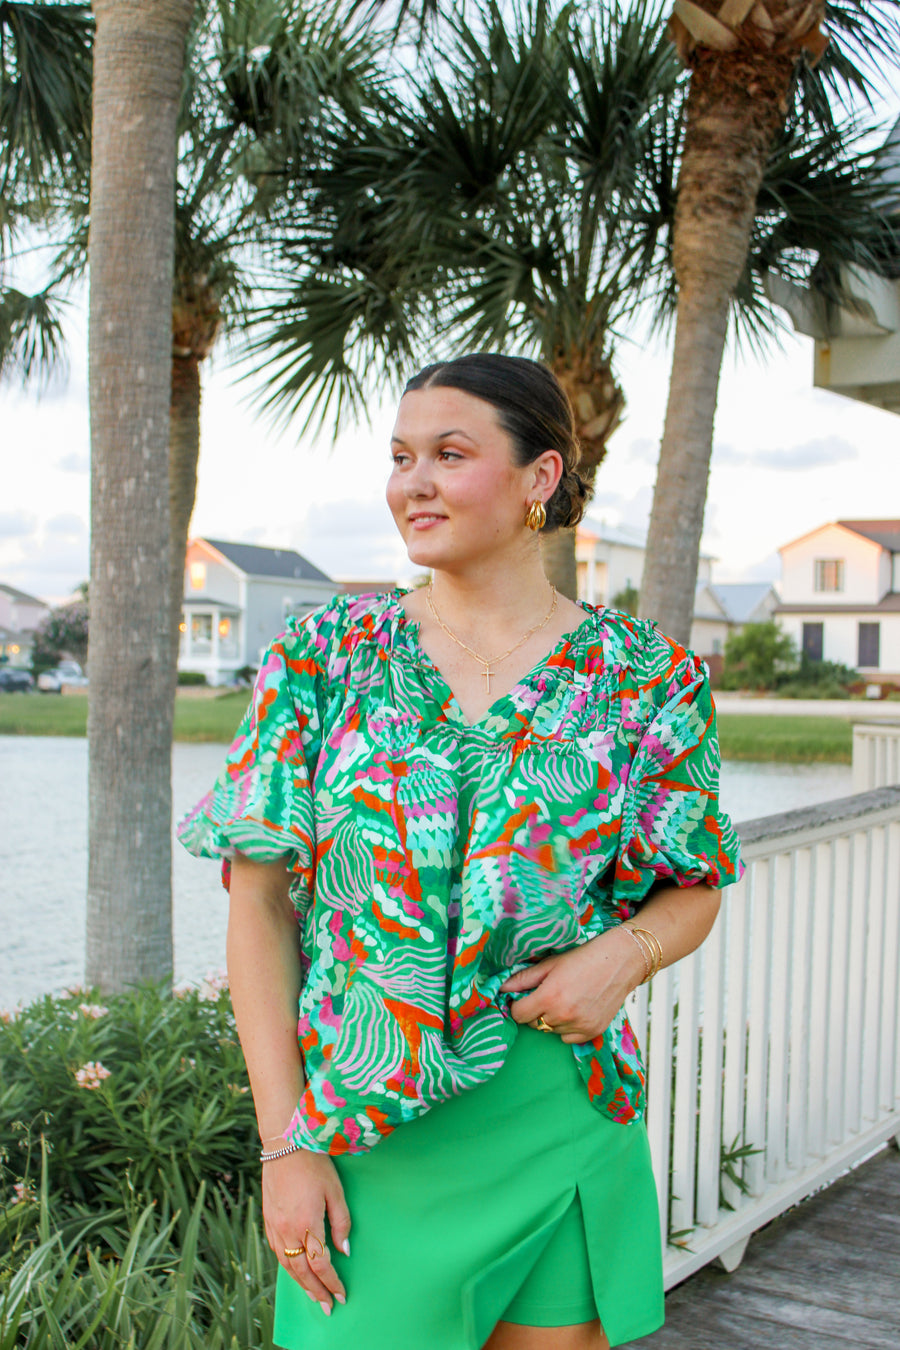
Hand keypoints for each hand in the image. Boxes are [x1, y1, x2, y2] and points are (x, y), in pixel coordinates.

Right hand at [262, 1148, 349, 1313]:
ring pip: (286, 1265)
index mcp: (306, 1223)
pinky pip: (276, 1251)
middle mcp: (287, 1229)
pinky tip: (295, 1270)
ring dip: (301, 1283)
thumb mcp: (336, 1190)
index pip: (320, 1264)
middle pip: (302, 1271)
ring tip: (313, 1295)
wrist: (284, 1143)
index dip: (331, 1282)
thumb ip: (341, 1223)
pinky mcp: (268, 1219)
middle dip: (316, 1291)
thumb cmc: (314, 1163)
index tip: (341, 1295)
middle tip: (328, 1306)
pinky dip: (287, 1266)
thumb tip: (344, 1251)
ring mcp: (274, 1225)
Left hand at [499, 928, 645, 1043]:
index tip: (524, 997)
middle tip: (548, 994)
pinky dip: (568, 1028)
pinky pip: (568, 1038)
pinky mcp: (593, 1032)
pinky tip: (576, 1009)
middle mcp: (563, 1015)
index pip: (518, 1014)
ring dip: (552, 1020)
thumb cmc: (583, 957)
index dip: (518, 1005)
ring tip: (566, 999)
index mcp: (549, 997)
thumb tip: (501, 989)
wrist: (620, 961)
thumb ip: (523, 978)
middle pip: (534, 1024)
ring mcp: (579, 1026)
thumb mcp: (550, 964)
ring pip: (551, 1031)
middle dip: (535, 1011)